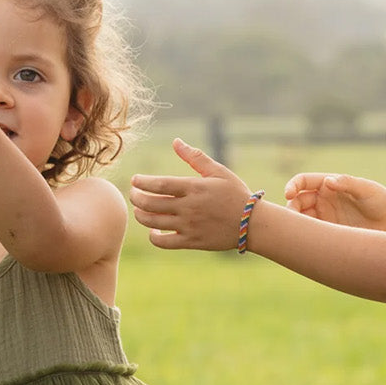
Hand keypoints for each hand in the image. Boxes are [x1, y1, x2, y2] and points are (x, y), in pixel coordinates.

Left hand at [130, 138, 251, 248]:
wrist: (252, 224)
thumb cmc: (235, 194)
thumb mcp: (218, 172)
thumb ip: (195, 157)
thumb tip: (176, 141)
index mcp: (194, 188)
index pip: (158, 184)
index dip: (141, 182)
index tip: (135, 180)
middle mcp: (188, 208)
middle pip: (150, 204)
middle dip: (136, 198)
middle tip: (134, 194)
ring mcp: (189, 226)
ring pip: (153, 222)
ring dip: (141, 215)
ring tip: (140, 209)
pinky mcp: (191, 241)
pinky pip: (164, 242)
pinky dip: (154, 237)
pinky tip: (154, 231)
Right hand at [284, 171, 385, 232]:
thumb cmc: (380, 200)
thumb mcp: (365, 189)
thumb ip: (346, 183)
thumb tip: (328, 181)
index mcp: (328, 185)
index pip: (304, 182)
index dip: (293, 186)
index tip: (288, 193)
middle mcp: (323, 200)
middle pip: (297, 202)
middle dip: (291, 208)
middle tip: (292, 219)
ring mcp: (325, 218)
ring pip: (302, 220)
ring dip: (297, 225)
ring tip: (299, 232)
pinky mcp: (329, 233)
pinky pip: (312, 235)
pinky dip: (306, 237)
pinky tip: (307, 242)